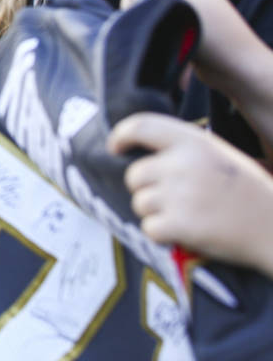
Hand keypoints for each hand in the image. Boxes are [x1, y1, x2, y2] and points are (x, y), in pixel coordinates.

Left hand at [108, 113, 272, 277]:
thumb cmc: (247, 192)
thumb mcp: (218, 155)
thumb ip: (182, 149)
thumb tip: (139, 151)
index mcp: (193, 141)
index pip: (140, 126)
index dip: (121, 136)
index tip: (114, 147)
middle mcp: (182, 164)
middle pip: (134, 175)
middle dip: (146, 189)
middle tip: (175, 200)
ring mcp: (179, 194)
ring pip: (139, 203)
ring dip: (156, 213)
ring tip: (189, 216)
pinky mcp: (179, 224)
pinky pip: (149, 228)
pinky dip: (163, 235)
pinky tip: (188, 233)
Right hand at [111, 0, 260, 89]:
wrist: (235, 69)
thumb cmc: (216, 37)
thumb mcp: (181, 6)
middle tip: (137, 11)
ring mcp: (177, 4)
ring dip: (137, 11)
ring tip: (152, 28)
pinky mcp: (174, 22)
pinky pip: (150, 15)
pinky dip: (145, 23)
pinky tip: (153, 35)